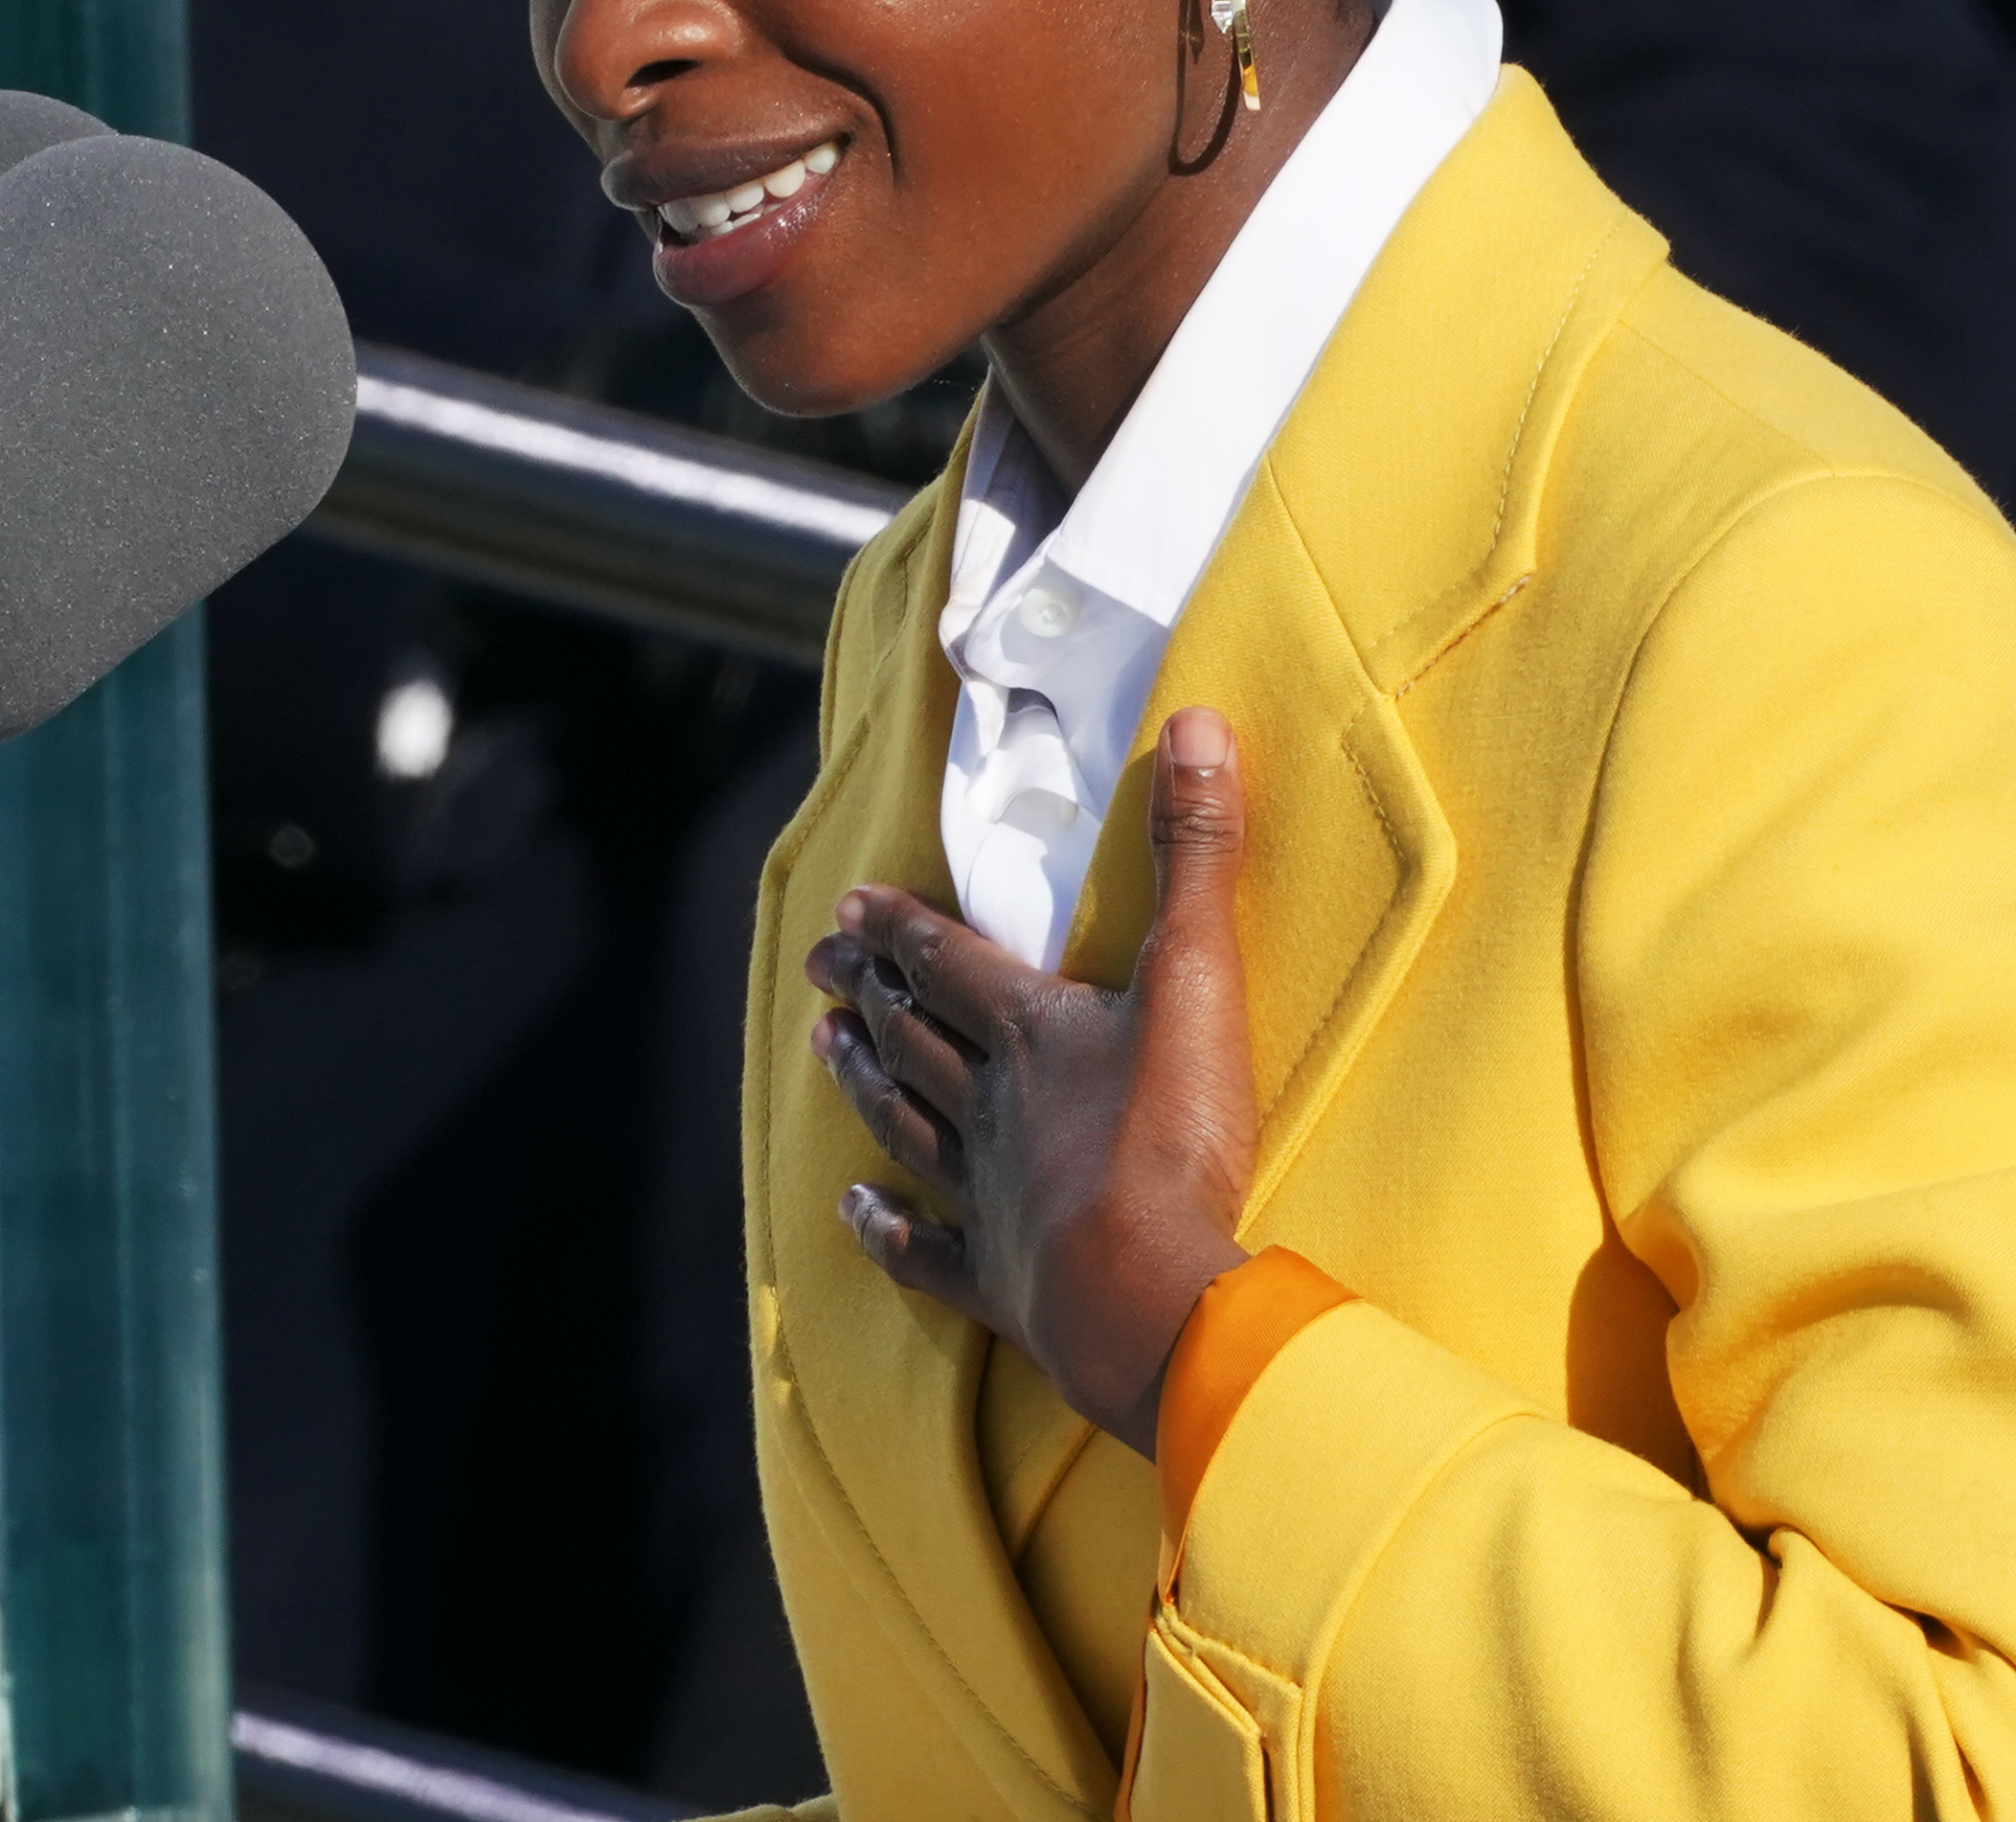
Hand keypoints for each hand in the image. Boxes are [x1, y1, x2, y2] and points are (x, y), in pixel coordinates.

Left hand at [806, 705, 1258, 1452]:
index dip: (900, 928)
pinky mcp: (997, 1280)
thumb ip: (1196, 853)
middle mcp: (988, 1104)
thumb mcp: (1197, 974)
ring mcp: (984, 1195)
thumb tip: (1194, 723)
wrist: (1147, 1292)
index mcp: (1029, 1030)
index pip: (947, 961)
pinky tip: (854, 1213)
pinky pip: (925, 1251)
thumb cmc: (1171, 1134)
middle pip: (913, 1036)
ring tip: (823, 1048)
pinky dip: (886, 1230)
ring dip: (864, 1083)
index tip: (848, 904)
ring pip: (906, 1123)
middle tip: (819, 963)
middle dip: (869, 993)